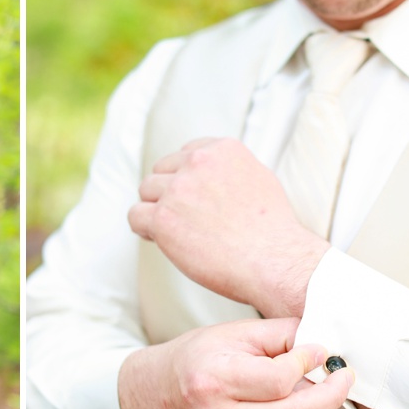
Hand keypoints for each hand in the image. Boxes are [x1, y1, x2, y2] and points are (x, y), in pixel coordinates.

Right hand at [119, 317, 353, 408]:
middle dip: (330, 394)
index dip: (307, 363)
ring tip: (314, 383)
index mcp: (216, 380)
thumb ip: (279, 335)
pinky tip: (289, 399)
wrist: (156, 394)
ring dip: (313, 406)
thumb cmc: (193, 358)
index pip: (279, 380)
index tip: (319, 351)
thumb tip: (320, 344)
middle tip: (344, 377)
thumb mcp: (232, 333)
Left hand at [128, 137, 329, 317]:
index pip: (186, 153)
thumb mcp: (257, 179)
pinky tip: (160, 240)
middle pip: (162, 171)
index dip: (185, 178)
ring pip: (146, 191)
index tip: (193, 198)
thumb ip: (228, 170)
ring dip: (155, 210)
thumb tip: (208, 174)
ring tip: (176, 232)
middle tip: (184, 219)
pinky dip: (144, 229)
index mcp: (222, 149)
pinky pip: (135, 216)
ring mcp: (178, 189)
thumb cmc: (271, 231)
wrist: (273, 260)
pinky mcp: (163, 218)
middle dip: (168, 193)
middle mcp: (198, 162)